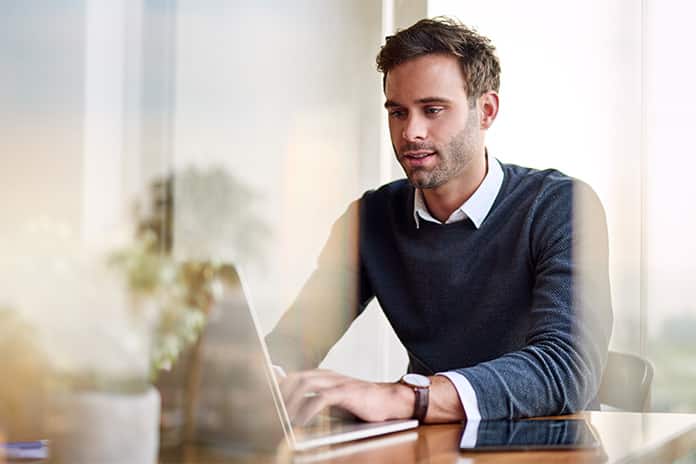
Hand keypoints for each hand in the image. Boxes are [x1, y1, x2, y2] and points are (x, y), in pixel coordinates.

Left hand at [279, 369, 413, 425]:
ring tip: (283, 418)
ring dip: (291, 401)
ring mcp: (337, 382)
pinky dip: (308, 409)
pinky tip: (301, 420)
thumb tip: (289, 408)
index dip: (276, 387)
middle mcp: (327, 375)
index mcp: (322, 376)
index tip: (262, 400)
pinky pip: (322, 397)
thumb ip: (312, 401)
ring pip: (306, 383)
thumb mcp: (332, 402)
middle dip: (280, 394)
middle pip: (295, 378)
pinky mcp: (347, 392)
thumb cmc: (360, 404)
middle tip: (271, 412)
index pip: (292, 377)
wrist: (389, 401)